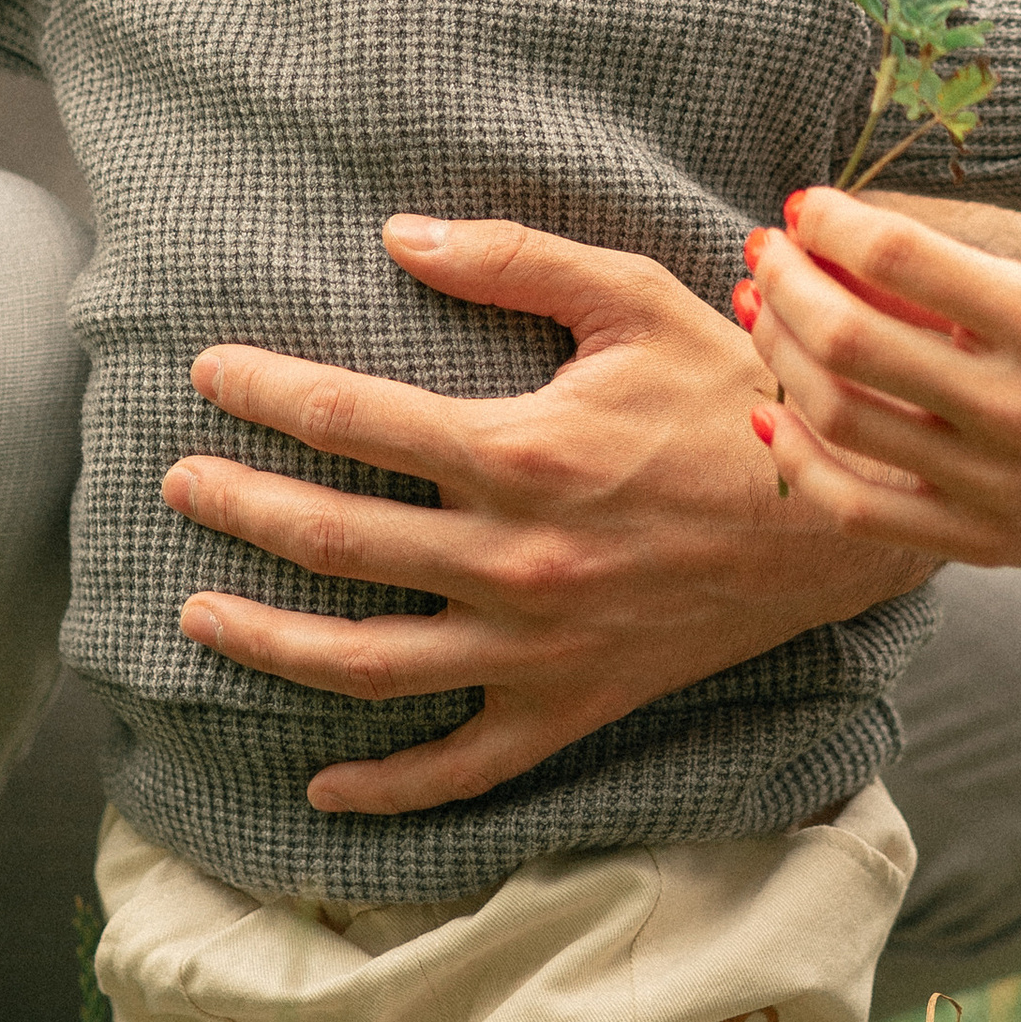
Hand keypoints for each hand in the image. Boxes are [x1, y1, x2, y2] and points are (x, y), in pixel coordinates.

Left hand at [161, 216, 933, 815]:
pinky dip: (386, 788)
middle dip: (237, 507)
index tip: (207, 374)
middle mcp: (513, 559)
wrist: (842, 515)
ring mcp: (537, 648)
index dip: (262, 392)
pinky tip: (319, 785)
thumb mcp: (632, 295)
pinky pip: (461, 768)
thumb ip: (511, 257)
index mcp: (518, 451)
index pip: (348, 419)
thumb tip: (396, 233)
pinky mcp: (571, 708)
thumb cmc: (732, 391)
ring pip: (366, 663)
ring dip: (268, 640)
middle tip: (178, 483)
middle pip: (332, 540)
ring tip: (199, 612)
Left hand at [744, 188, 1020, 572]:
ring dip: (780, 353)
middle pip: (848, 337)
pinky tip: (770, 411)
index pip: (900, 255)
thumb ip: (966, 286)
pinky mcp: (982, 540)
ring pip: (840, 414)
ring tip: (762, 313)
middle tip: (762, 252)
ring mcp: (995, 480)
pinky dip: (797, 456)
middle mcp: (1017, 402)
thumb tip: (847, 246)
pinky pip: (856, 505)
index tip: (803, 206)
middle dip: (784, 283)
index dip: (829, 223)